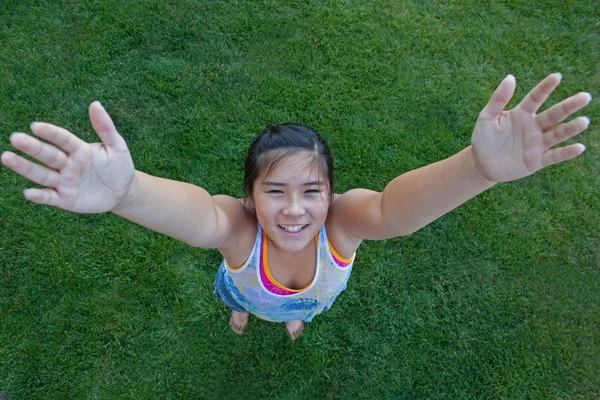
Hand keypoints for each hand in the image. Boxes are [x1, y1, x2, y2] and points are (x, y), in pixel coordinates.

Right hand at [1, 102, 134, 212]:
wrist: (123, 192)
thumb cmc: (119, 166)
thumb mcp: (117, 147)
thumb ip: (106, 128)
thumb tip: (95, 103)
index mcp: (78, 149)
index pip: (63, 139)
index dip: (51, 133)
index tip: (36, 126)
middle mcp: (67, 164)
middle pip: (48, 155)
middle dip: (32, 147)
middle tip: (16, 138)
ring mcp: (64, 182)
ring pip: (42, 174)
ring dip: (25, 167)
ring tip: (6, 157)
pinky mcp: (65, 199)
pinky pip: (50, 197)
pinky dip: (39, 196)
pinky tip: (28, 192)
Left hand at [471, 73, 591, 181]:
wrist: (482, 164)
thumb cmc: (484, 138)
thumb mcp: (486, 118)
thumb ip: (498, 99)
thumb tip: (510, 77)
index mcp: (522, 113)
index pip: (535, 98)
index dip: (545, 88)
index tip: (557, 76)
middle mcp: (534, 126)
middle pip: (554, 114)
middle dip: (569, 106)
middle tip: (585, 96)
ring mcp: (537, 143)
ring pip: (557, 134)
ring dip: (570, 128)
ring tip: (584, 121)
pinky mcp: (537, 160)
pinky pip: (554, 156)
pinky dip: (566, 153)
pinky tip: (579, 147)